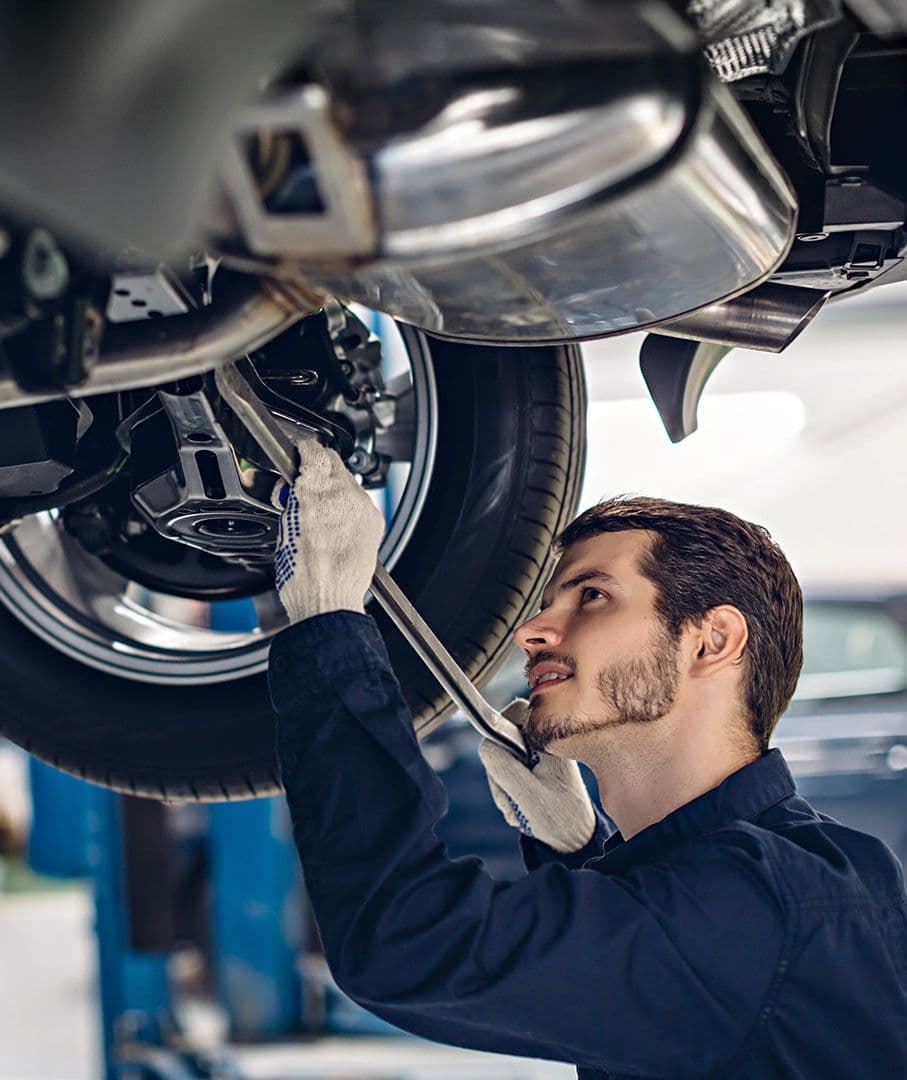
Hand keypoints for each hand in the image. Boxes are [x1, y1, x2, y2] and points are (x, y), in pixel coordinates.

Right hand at [273, 439, 384, 622]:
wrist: (329, 601)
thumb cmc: (302, 576)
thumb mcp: (283, 528)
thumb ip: (292, 499)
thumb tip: (294, 488)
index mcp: (314, 492)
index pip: (313, 450)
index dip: (303, 449)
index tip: (298, 452)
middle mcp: (343, 494)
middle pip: (333, 461)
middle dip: (317, 467)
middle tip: (303, 484)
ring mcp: (362, 507)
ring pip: (348, 480)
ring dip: (333, 487)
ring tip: (318, 510)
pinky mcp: (374, 520)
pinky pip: (360, 501)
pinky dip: (348, 505)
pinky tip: (335, 522)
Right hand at [478, 699, 596, 852]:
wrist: (573, 840)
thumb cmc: (558, 817)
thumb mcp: (525, 792)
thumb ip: (502, 765)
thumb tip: (485, 744)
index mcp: (549, 740)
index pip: (514, 712)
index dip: (499, 732)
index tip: (501, 763)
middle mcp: (545, 742)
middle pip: (503, 737)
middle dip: (500, 770)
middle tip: (511, 797)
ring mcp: (539, 754)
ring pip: (502, 756)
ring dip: (502, 784)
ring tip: (518, 807)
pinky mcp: (535, 767)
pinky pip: (508, 770)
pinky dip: (508, 789)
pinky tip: (520, 806)